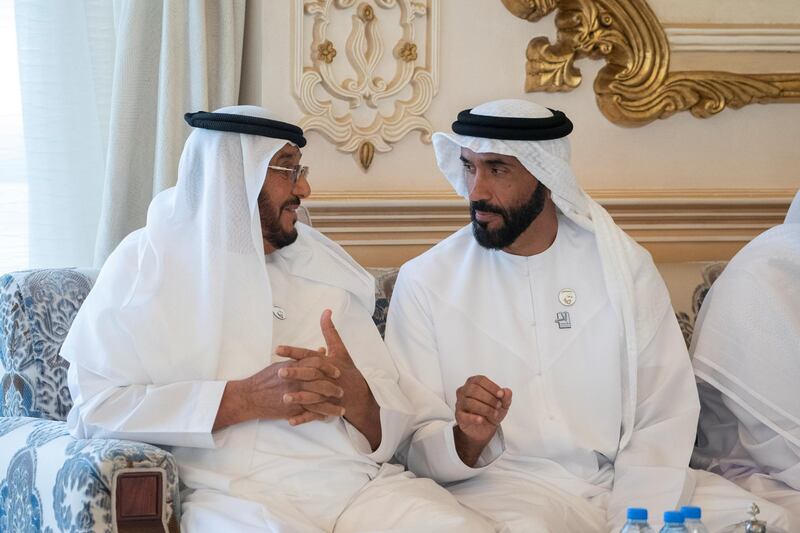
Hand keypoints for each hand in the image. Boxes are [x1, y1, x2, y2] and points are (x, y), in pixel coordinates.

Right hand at [213, 356, 343, 430]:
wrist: (250, 396)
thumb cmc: (265, 379)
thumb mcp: (283, 364)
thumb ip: (302, 359)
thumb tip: (321, 350)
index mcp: (294, 366)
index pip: (317, 363)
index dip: (329, 367)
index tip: (337, 372)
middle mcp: (296, 380)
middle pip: (322, 382)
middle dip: (333, 388)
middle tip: (341, 391)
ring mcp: (294, 395)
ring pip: (319, 400)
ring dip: (332, 406)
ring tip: (341, 409)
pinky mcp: (291, 409)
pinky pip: (310, 413)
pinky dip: (320, 416)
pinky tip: (327, 418)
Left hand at [277, 309, 380, 447]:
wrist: (362, 395)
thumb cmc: (348, 371)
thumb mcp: (341, 350)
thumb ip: (330, 331)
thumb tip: (326, 311)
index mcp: (328, 363)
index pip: (309, 355)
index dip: (294, 352)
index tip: (278, 349)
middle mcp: (327, 378)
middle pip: (311, 374)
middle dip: (296, 373)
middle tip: (280, 372)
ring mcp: (329, 394)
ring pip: (313, 396)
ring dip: (299, 398)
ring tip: (284, 397)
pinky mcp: (329, 408)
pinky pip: (316, 415)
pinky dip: (304, 418)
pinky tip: (290, 420)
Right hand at [453, 375, 511, 465]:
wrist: (484, 427)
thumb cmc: (491, 410)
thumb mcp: (503, 404)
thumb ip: (506, 397)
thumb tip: (506, 391)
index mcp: (473, 383)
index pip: (480, 380)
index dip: (491, 387)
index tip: (501, 394)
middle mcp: (464, 390)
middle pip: (474, 390)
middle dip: (489, 398)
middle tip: (498, 406)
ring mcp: (460, 403)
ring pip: (469, 402)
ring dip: (485, 408)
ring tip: (494, 413)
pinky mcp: (459, 416)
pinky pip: (463, 415)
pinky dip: (473, 418)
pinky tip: (481, 420)